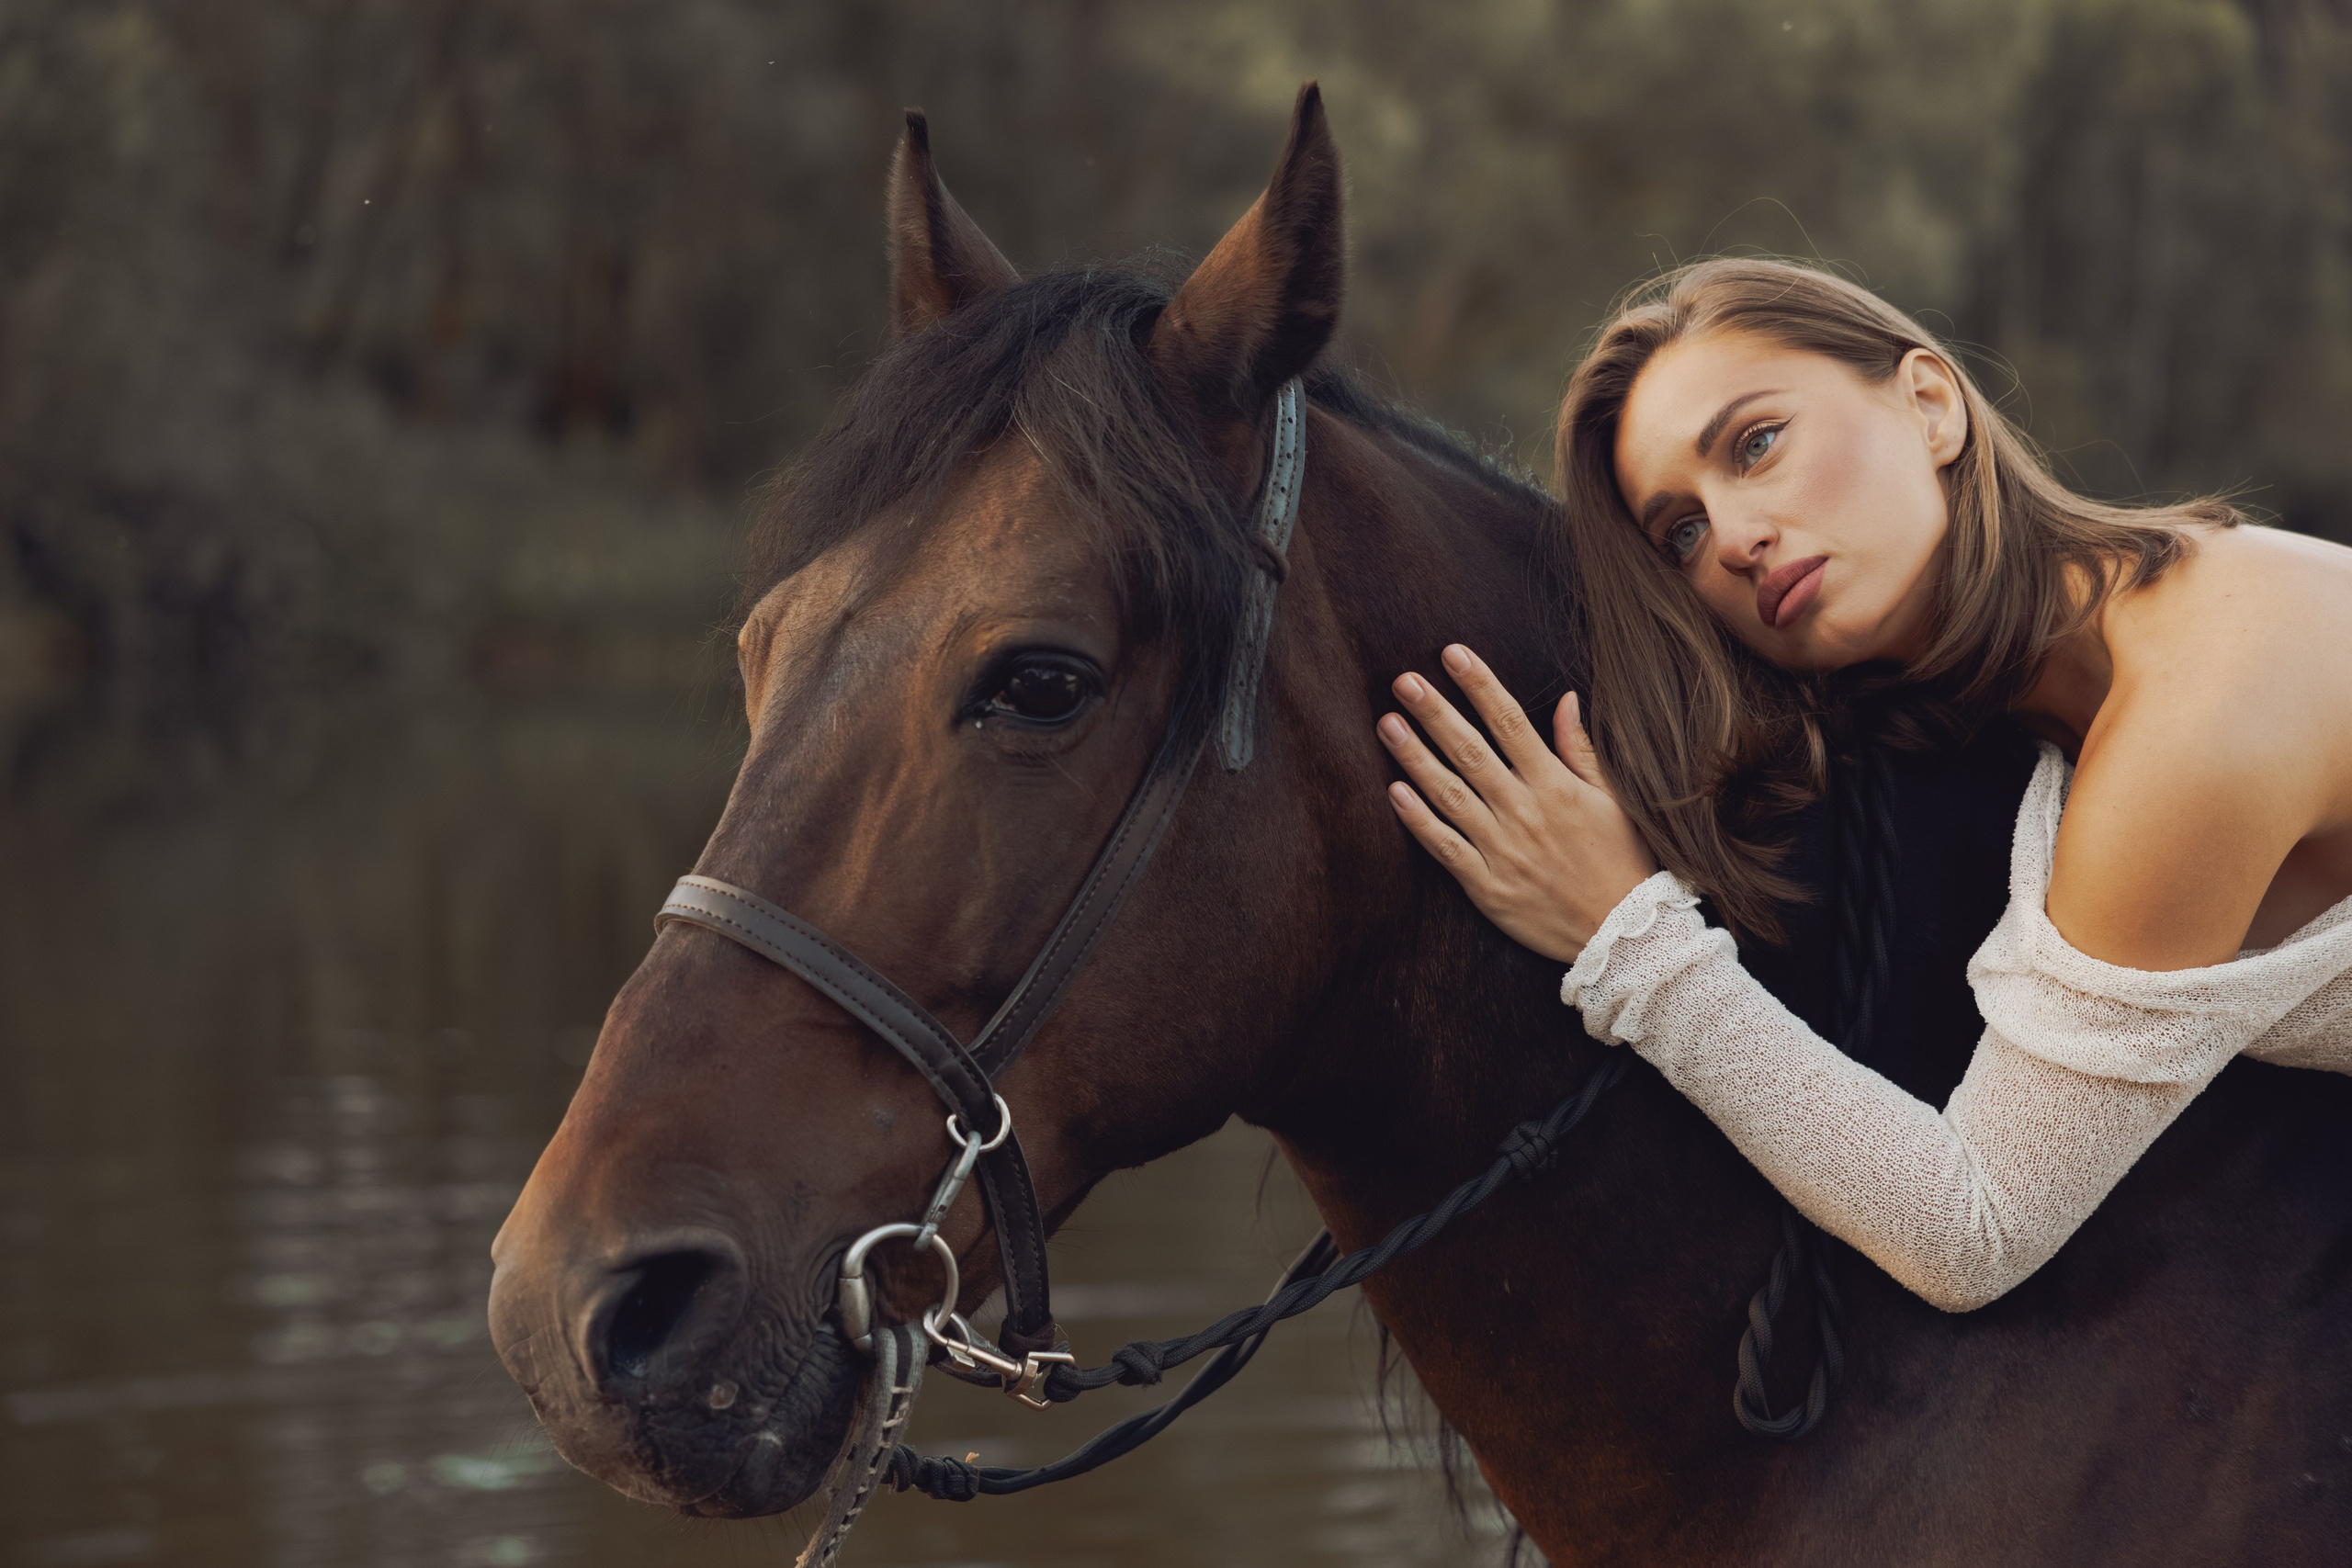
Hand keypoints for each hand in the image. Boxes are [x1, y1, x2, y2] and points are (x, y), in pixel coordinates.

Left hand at [1378, 644, 1658, 962]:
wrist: (1624, 935)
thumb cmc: (1623, 861)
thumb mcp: (1614, 800)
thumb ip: (1583, 750)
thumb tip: (1566, 699)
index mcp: (1556, 786)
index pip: (1510, 723)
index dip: (1480, 686)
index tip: (1453, 654)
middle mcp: (1524, 812)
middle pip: (1471, 752)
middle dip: (1436, 713)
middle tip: (1403, 681)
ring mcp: (1502, 849)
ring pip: (1450, 794)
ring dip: (1415, 757)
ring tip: (1387, 723)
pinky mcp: (1486, 886)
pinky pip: (1445, 847)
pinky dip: (1418, 820)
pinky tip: (1394, 791)